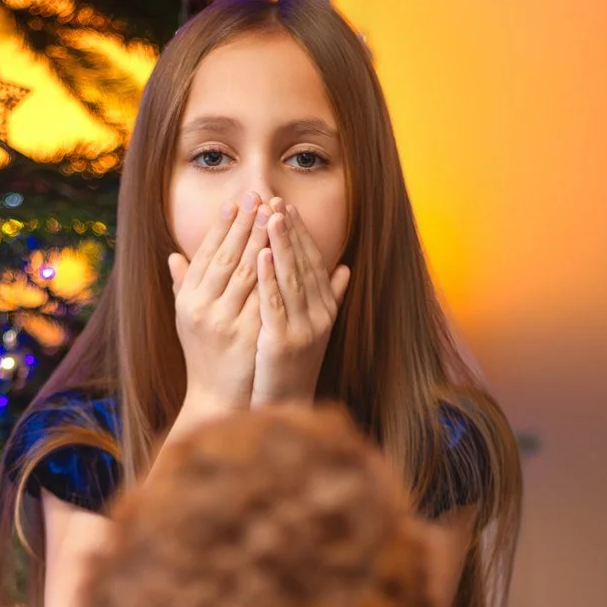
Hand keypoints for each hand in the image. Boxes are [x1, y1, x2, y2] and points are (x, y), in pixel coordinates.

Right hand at [166, 191, 265, 413]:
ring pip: (244, 272)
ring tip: (273, 213)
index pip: (206, 254)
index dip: (222, 226)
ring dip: (259, 239)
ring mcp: (224, 322)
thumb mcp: (188, 320)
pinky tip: (279, 252)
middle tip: (259, 194)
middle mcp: (202, 309)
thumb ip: (183, 287)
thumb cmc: (206, 356)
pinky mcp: (247, 336)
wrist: (218, 400)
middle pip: (225, 257)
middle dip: (244, 224)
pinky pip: (261, 298)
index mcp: (188, 300)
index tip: (237, 201)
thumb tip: (173, 257)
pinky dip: (269, 273)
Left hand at [250, 197, 349, 406]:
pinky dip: (269, 277)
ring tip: (269, 217)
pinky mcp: (283, 342)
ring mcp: (304, 330)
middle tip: (275, 201)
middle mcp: (319, 317)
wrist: (285, 406)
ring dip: (281, 245)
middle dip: (290, 231)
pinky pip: (275, 303)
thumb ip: (330, 298)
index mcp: (326, 310)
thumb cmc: (293, 366)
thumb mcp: (316, 330)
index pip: (314, 263)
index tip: (287, 207)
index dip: (301, 234)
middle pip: (304, 265)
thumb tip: (345, 269)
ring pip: (291, 279)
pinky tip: (261, 255)